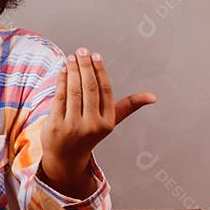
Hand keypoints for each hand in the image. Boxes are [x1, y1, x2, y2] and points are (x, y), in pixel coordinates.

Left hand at [41, 48, 156, 184]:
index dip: (100, 71)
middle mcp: (91, 125)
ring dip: (72, 71)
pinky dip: (61, 81)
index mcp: (107, 123)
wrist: (65, 157)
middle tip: (81, 51)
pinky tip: (63, 70)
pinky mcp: (56, 125)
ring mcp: (72, 126)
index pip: (105, 91)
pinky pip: (59, 97)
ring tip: (71, 58)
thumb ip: (128, 106)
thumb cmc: (89, 134)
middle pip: (89, 89)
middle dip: (86, 67)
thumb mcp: (110, 122)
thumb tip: (153, 97)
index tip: (95, 55)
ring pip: (73, 91)